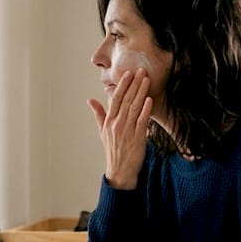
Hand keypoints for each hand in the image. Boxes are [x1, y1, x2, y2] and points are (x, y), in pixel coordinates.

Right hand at [87, 68, 151, 189]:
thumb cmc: (113, 150)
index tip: (128, 73)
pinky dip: (145, 110)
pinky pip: (142, 121)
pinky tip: (149, 99)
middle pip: (126, 100)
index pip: (115, 99)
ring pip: (134, 107)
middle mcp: (117, 124)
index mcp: (109, 122)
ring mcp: (127, 131)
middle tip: (141, 70)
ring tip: (147, 79)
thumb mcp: (102, 132)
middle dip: (134, 84)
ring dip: (141, 92)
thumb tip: (90, 100)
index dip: (122, 85)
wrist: (120, 171)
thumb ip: (98, 114)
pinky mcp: (137, 138)